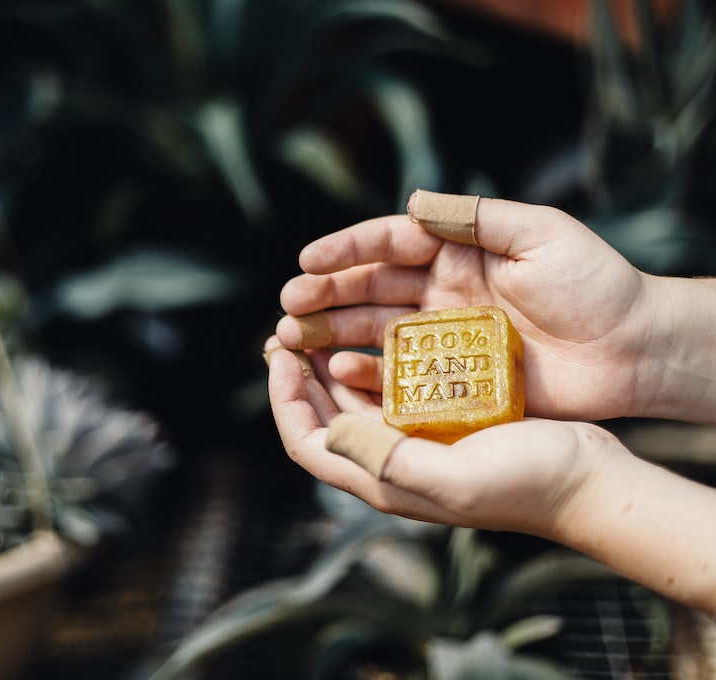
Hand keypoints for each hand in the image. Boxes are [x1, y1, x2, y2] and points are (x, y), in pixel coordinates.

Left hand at [264, 339, 603, 535]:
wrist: (588, 482)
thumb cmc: (528, 484)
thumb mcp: (453, 477)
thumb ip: (387, 459)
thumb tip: (331, 429)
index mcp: (382, 479)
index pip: (307, 441)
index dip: (283, 399)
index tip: (277, 355)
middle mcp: (390, 462)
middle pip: (322, 417)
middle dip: (296, 376)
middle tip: (285, 330)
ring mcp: (414, 442)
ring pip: (351, 400)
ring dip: (327, 365)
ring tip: (316, 326)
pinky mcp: (441, 423)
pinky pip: (389, 390)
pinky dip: (371, 363)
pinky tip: (372, 335)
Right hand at [275, 195, 650, 420]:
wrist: (634, 349)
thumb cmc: (594, 283)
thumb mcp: (539, 233)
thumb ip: (474, 217)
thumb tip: (410, 203)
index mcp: (458, 252)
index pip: (389, 245)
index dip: (345, 250)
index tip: (305, 262)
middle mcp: (442, 292)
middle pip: (369, 289)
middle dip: (324, 296)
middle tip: (287, 308)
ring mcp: (444, 337)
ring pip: (374, 331)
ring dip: (331, 334)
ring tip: (291, 340)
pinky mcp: (454, 378)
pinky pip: (400, 374)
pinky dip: (367, 373)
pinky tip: (337, 371)